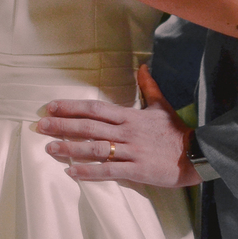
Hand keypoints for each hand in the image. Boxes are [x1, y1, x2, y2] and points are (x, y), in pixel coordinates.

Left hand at [36, 65, 201, 187]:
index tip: (52, 107)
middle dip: (63, 125)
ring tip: (50, 148)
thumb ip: (149, 86)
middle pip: (89, 127)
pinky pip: (108, 171)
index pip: (95, 108)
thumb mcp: (162, 106)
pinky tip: (71, 172)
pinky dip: (88, 171)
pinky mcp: (136, 170)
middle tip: (41, 125)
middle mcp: (127, 132)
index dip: (72, 107)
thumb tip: (143, 66)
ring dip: (70, 148)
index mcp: (129, 116)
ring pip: (95, 148)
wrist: (196, 154)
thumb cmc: (176, 132)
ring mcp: (131, 151)